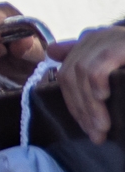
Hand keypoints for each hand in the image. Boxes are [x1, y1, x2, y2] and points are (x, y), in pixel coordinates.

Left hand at [60, 25, 124, 143]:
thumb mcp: (113, 67)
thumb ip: (89, 61)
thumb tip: (52, 52)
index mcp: (93, 41)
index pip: (67, 73)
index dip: (72, 102)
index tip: (85, 127)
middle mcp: (98, 36)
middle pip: (71, 74)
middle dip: (80, 108)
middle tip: (95, 135)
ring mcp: (110, 38)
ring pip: (82, 72)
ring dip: (90, 104)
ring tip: (102, 127)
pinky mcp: (120, 44)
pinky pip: (98, 66)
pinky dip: (97, 83)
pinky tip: (104, 98)